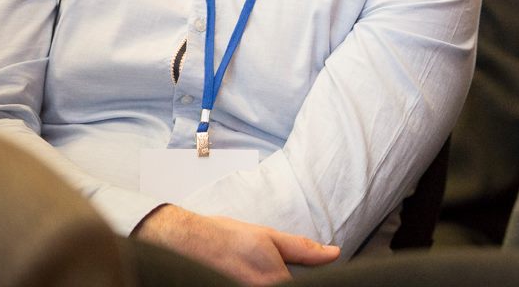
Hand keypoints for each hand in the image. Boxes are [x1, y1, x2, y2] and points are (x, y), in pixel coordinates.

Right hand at [132, 204, 338, 284]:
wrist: (185, 242)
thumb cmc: (226, 238)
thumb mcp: (270, 237)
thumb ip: (303, 249)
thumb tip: (333, 253)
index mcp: (274, 283)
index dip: (314, 284)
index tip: (316, 279)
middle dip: (290, 280)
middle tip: (274, 268)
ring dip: (274, 282)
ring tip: (257, 269)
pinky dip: (258, 284)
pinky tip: (251, 275)